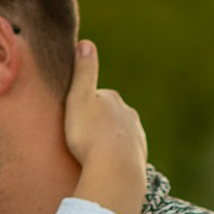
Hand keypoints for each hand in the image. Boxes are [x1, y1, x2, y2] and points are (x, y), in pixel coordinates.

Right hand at [62, 36, 147, 213]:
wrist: (114, 170)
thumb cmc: (90, 134)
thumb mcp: (80, 98)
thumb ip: (84, 72)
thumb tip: (86, 43)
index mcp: (114, 99)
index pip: (98, 97)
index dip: (84, 106)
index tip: (73, 117)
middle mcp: (129, 115)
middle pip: (110, 116)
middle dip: (98, 123)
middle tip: (81, 138)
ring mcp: (137, 137)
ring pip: (119, 136)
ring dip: (108, 142)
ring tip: (92, 155)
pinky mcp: (139, 158)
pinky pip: (124, 155)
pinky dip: (116, 158)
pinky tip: (106, 167)